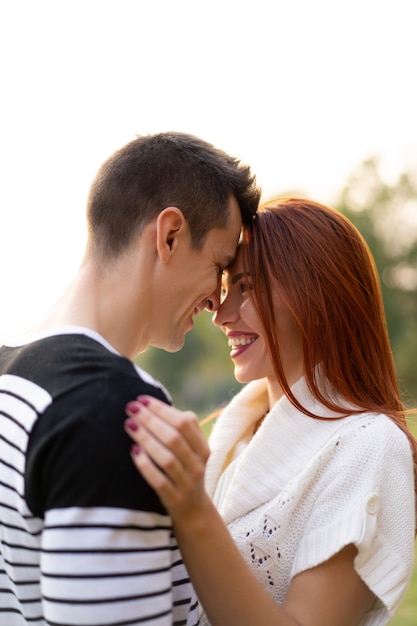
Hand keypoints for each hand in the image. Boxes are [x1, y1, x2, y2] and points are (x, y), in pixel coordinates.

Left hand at [124, 396, 209, 518]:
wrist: (193, 510)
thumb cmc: (185, 469)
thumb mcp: (192, 450)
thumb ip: (180, 428)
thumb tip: (152, 404)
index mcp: (203, 448)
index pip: (185, 423)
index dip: (162, 409)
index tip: (142, 400)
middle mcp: (198, 465)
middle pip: (174, 438)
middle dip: (150, 420)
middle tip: (130, 408)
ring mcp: (187, 483)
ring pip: (166, 458)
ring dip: (146, 438)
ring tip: (129, 425)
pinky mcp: (173, 498)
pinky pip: (158, 480)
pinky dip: (145, 464)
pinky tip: (133, 451)